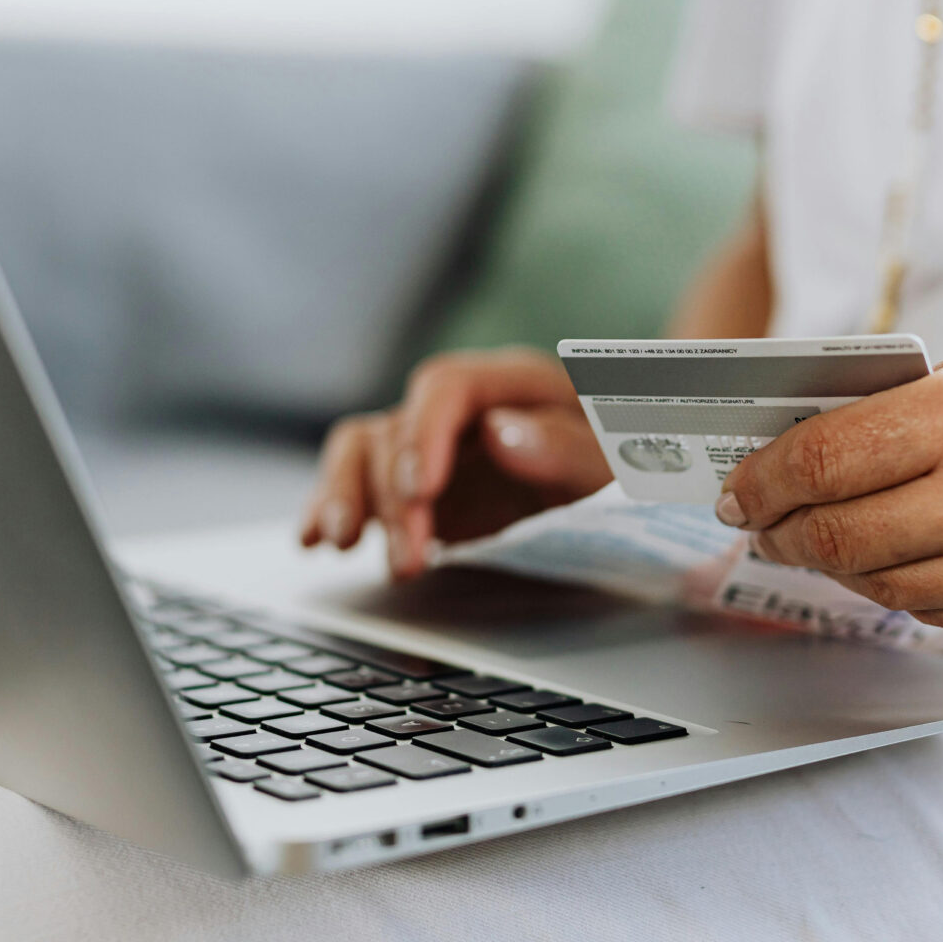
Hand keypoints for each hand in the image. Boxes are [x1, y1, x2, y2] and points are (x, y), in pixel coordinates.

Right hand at [300, 347, 611, 578]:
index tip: (420, 489)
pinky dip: (329, 508)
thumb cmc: (628, 459)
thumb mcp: (618, 459)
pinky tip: (313, 540)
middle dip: (392, 497)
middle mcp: (459, 407)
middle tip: (410, 559)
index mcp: (511, 382)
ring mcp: (429, 445)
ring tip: (341, 545)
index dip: (423, 433)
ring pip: (361, 451)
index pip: (446, 387)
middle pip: (396, 429)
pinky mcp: (412, 486)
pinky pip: (356, 484)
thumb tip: (501, 434)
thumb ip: (568, 446)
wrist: (629, 478)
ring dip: (346, 498)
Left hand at [716, 330, 942, 652]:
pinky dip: (903, 587)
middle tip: (757, 521)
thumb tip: (831, 428)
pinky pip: (939, 615)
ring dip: (833, 562)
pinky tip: (898, 559)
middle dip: (778, 529)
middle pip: (834, 534)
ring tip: (815, 538)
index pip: (825, 459)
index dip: (761, 478)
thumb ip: (924, 393)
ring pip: (878, 584)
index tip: (737, 486)